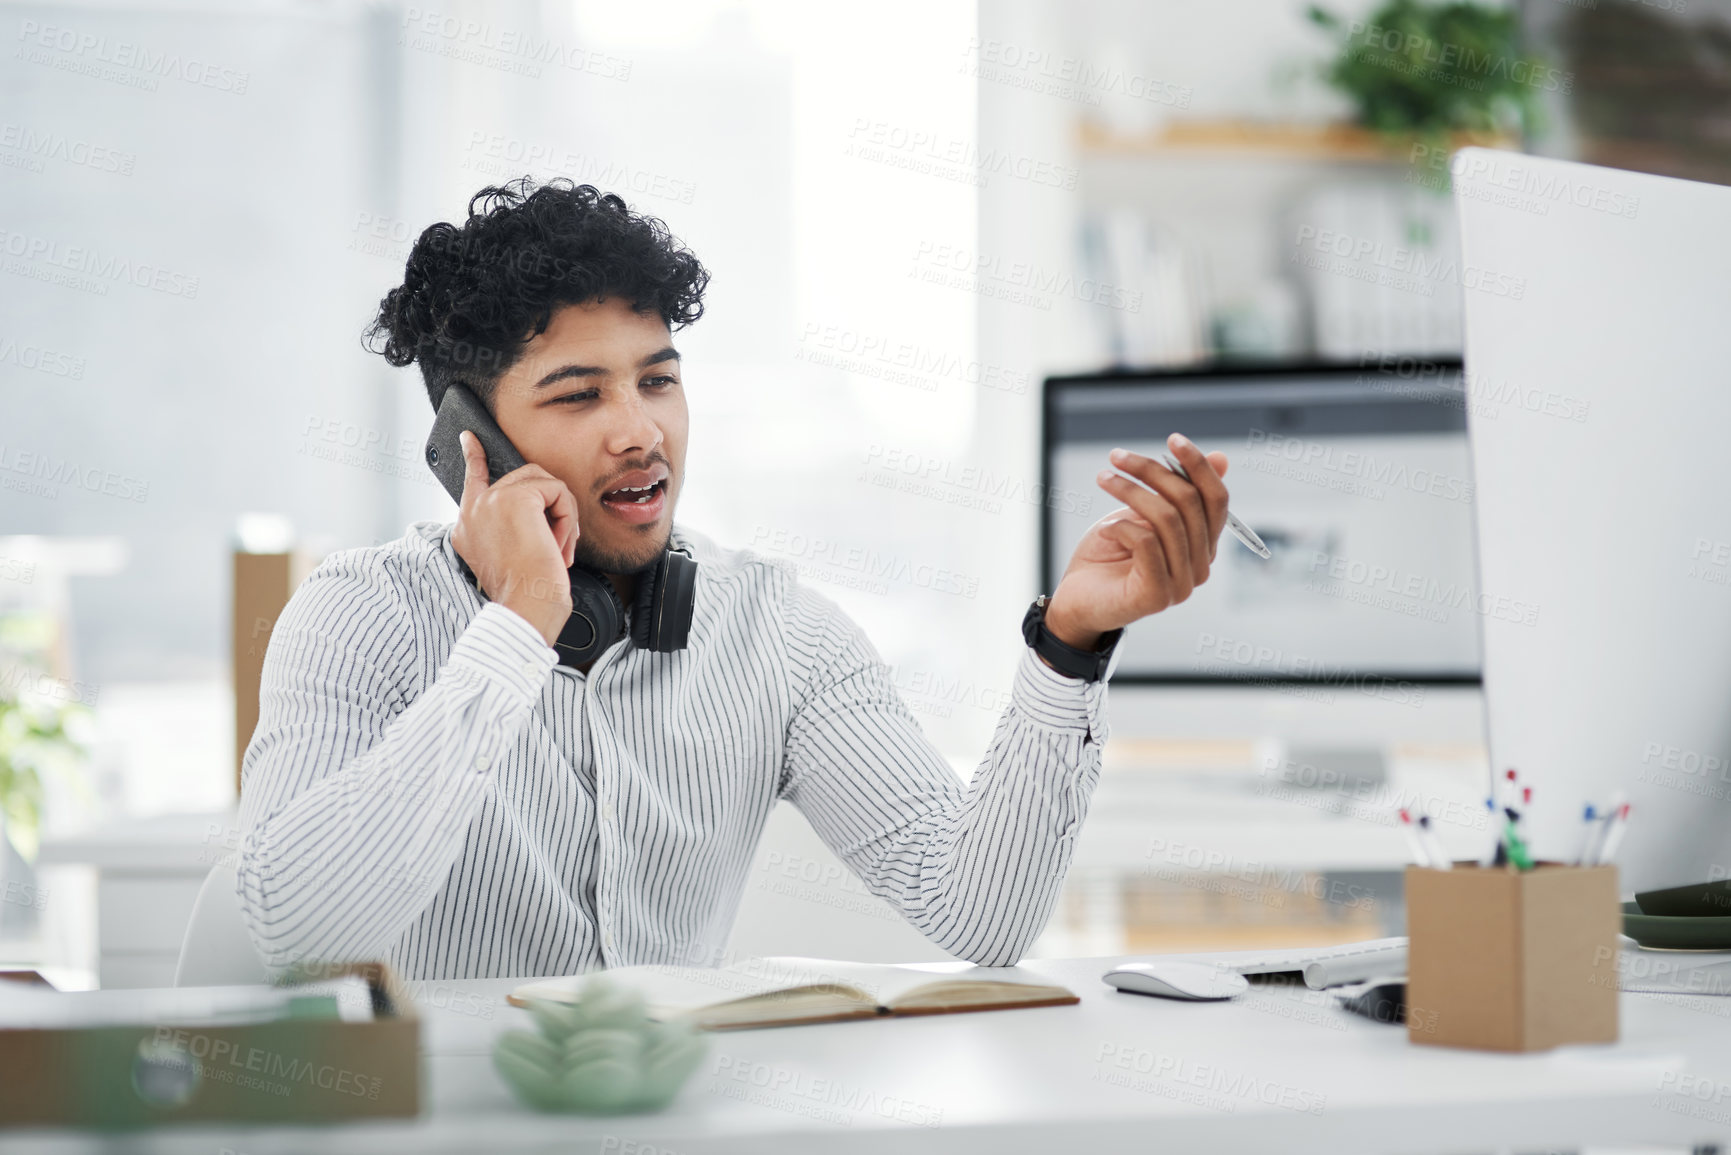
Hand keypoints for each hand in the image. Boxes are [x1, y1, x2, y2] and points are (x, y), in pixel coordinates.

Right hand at [449, 430, 579, 645]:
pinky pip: (557, 491)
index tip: (470, 438)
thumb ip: (513, 528)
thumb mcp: (512, 558)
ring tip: (557, 548)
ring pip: (543, 484)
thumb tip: (541, 509)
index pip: (471, 480)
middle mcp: (473, 512)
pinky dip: (567, 518)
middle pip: (523, 480)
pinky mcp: (515, 498)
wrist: (526, 608)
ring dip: (562, 516)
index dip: (473, 456)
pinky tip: (558, 546)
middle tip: (557, 544)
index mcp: (467, 528)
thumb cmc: (526, 594)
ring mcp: (491, 501)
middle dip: (551, 506)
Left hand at [1043, 432, 1230, 650]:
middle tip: (1117, 457)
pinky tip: (1104, 530)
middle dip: (1152, 471)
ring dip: (1130, 491)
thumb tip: (1221, 458)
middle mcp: (1199, 567)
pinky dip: (1121, 527)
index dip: (1198, 466)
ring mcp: (1181, 585)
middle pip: (1189, 503)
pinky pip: (1146, 543)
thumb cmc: (1109, 556)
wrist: (1077, 601)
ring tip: (1104, 480)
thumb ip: (1177, 492)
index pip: (1216, 499)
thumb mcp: (1142, 514)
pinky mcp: (1156, 596)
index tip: (1172, 439)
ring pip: (1166, 519)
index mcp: (1202, 545)